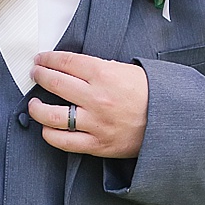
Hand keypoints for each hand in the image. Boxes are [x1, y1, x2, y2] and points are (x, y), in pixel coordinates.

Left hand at [29, 49, 150, 159]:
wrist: (169, 124)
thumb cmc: (150, 95)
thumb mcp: (126, 71)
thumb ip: (98, 69)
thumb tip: (72, 68)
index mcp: (104, 74)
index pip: (65, 62)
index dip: (47, 59)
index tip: (41, 59)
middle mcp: (96, 98)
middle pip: (54, 83)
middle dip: (39, 76)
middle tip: (35, 74)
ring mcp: (95, 123)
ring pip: (52, 116)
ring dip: (37, 108)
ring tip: (34, 104)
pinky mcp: (97, 145)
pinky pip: (64, 142)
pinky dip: (50, 134)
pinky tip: (48, 128)